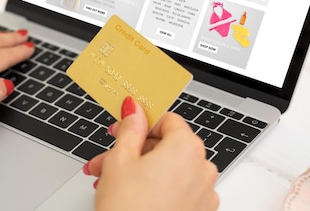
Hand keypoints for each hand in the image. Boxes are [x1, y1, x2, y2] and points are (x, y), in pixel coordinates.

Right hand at [85, 97, 218, 210]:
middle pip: (166, 146)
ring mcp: (203, 194)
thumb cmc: (128, 209)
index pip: (168, 120)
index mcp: (187, 147)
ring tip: (108, 180)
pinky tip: (128, 194)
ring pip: (168, 169)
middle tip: (106, 157)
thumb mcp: (120, 159)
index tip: (123, 128)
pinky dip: (155, 188)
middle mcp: (202, 168)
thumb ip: (130, 128)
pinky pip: (176, 190)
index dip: (140, 123)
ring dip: (138, 170)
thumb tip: (134, 109)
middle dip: (132, 150)